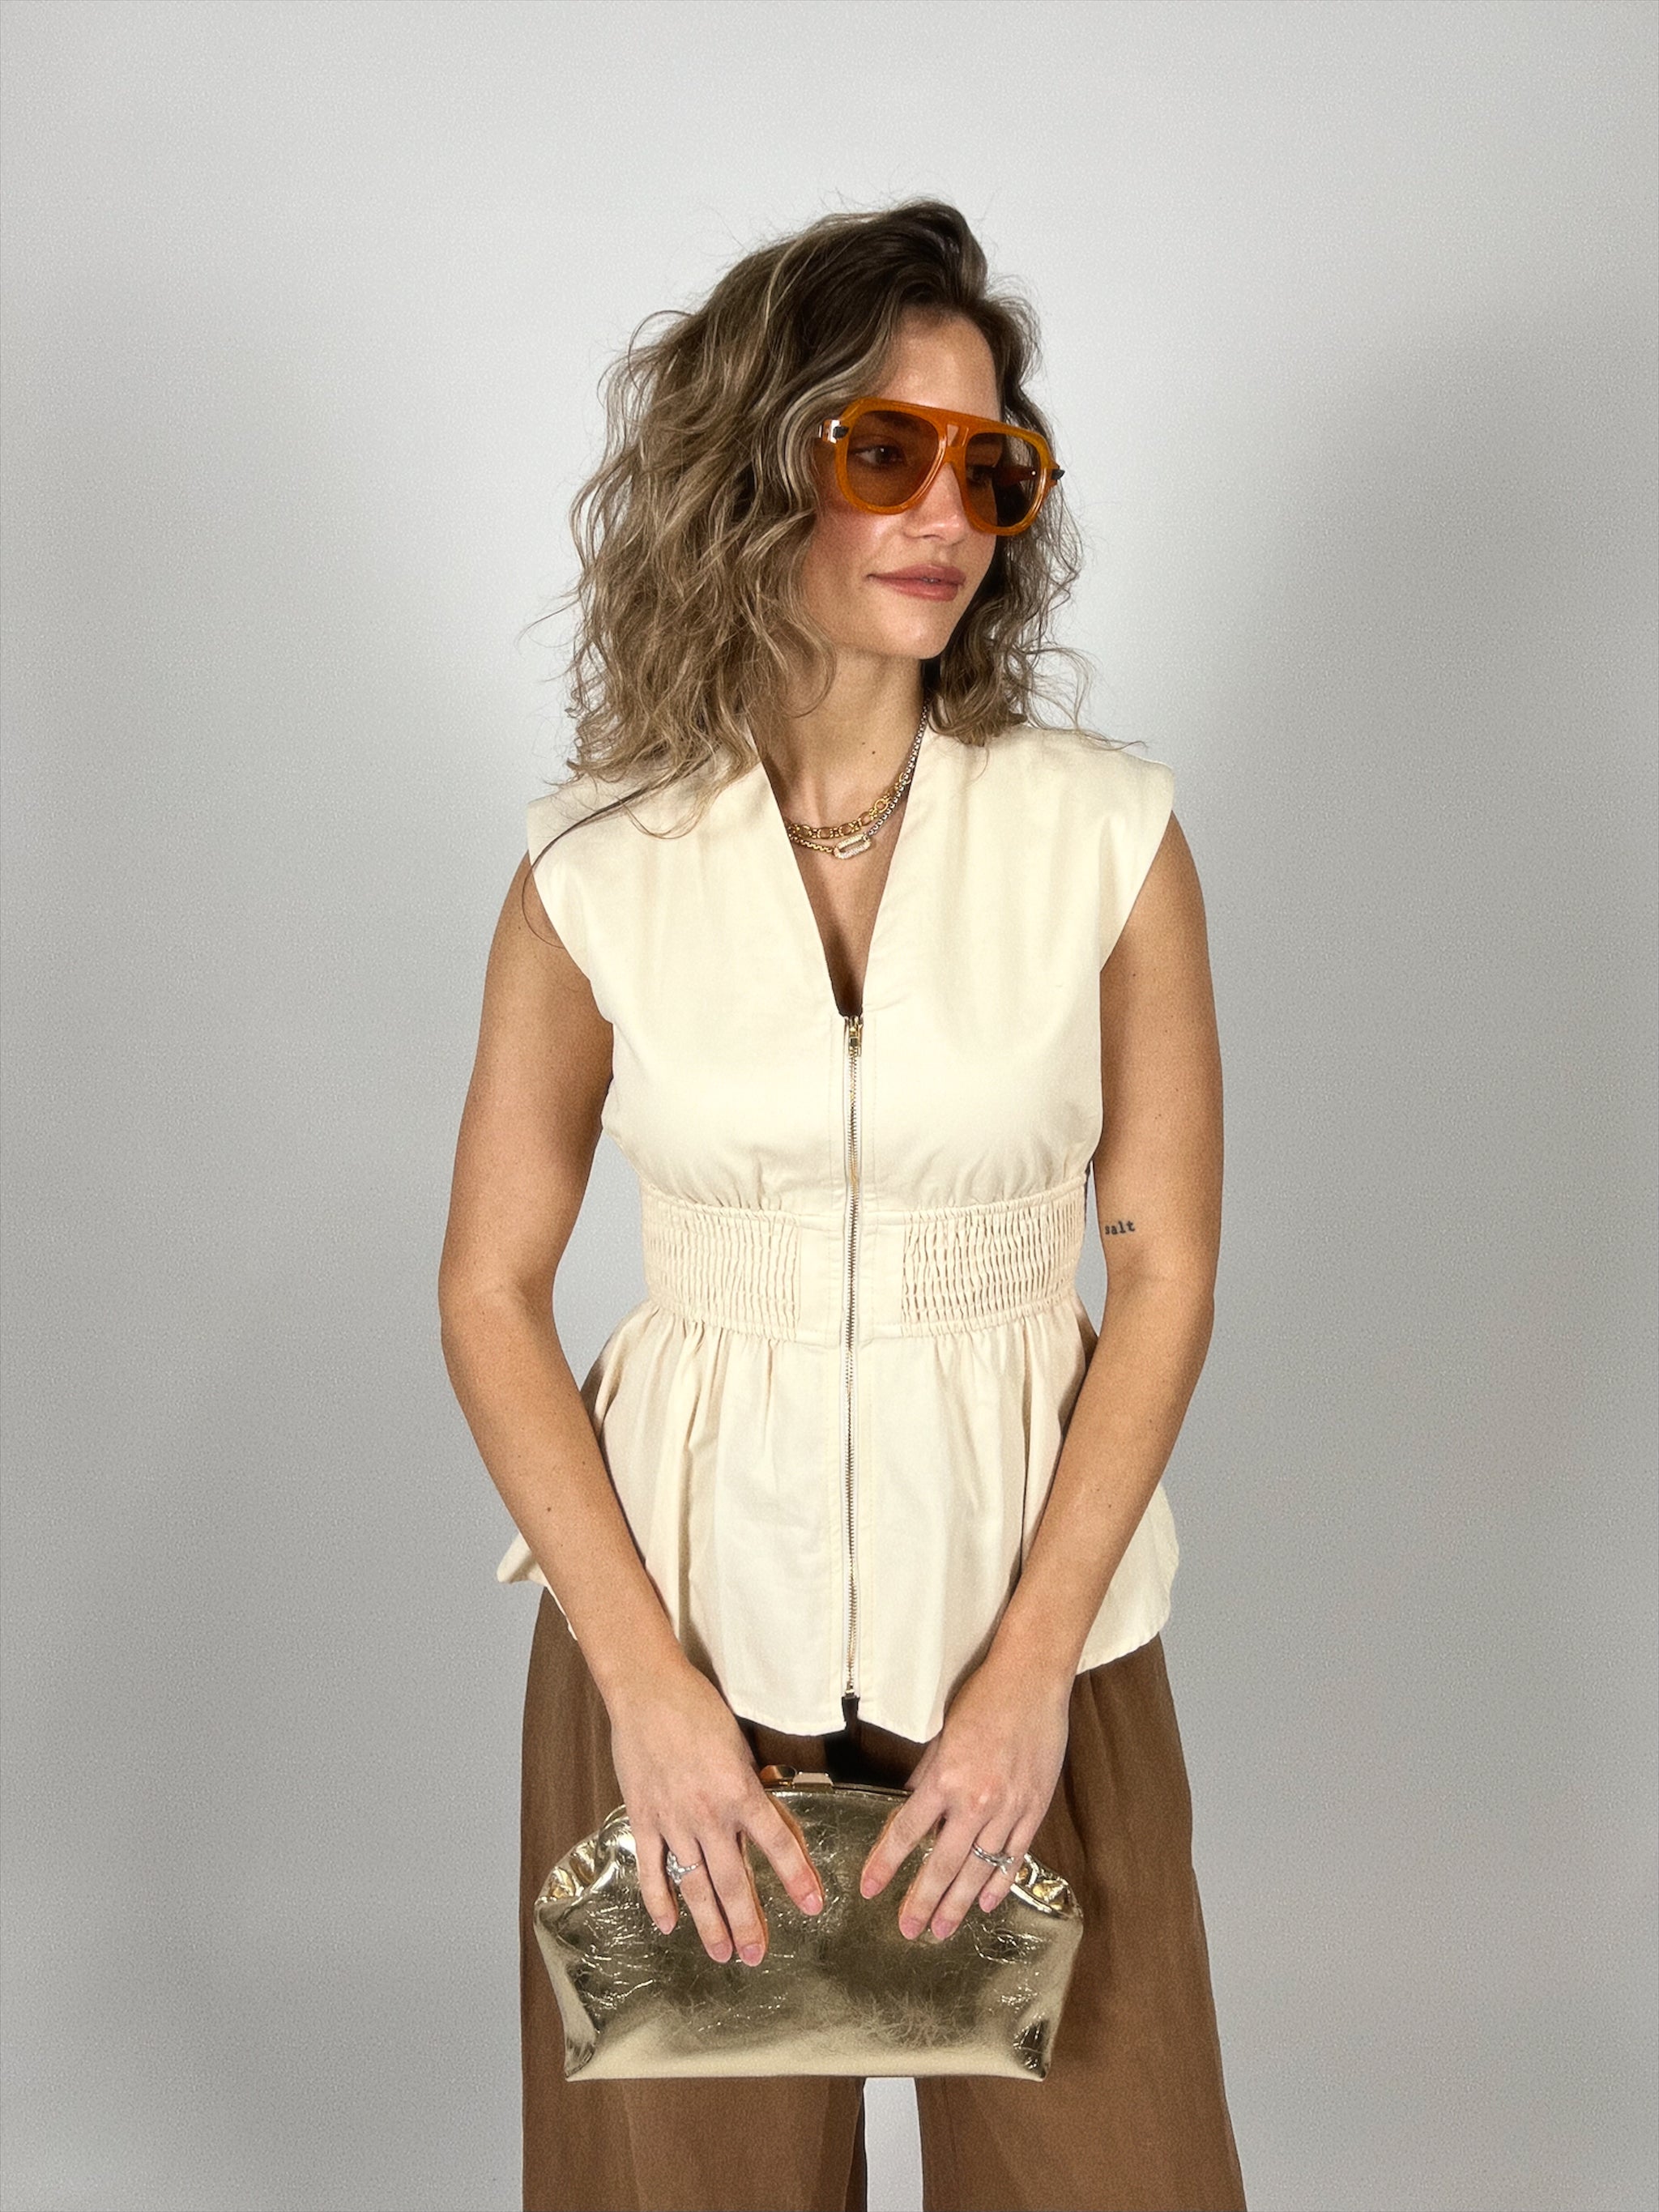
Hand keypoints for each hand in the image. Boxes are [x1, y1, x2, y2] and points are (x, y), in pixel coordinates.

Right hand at [607, 1658, 825, 1964]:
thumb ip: (750, 1784)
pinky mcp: (643, 1819)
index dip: (796, 1877)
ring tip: (722, 1955)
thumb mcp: (738, 1744)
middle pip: (733, 1881)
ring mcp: (673, 1821)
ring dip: (710, 1924)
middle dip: (748, 1922)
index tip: (812, 1905)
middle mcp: (708, 1815)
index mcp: (739, 1792)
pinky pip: (652, 1870)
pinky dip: (659, 1900)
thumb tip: (766, 1811)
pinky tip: (668, 1926)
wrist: (647, 1691)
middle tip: (758, 1954)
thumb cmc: (697, 1709)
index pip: (776, 1844)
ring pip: (695, 1885)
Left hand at [857, 1654, 1071, 1942]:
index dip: (885, 1863)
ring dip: (959, 1904)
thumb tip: (911, 1803)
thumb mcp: (942, 1733)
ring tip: (942, 1929)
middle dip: (922, 1901)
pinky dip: (999, 1883)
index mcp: (945, 1778)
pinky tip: (986, 1903)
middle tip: (908, 1930)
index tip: (870, 1887)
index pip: (906, 1831)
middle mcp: (975, 1800)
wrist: (1032, 1680)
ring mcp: (1008, 1808)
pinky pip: (1014, 1856)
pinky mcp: (1034, 1808)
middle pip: (942, 1864)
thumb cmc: (984, 1698)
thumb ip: (926, 1774)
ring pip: (978, 1869)